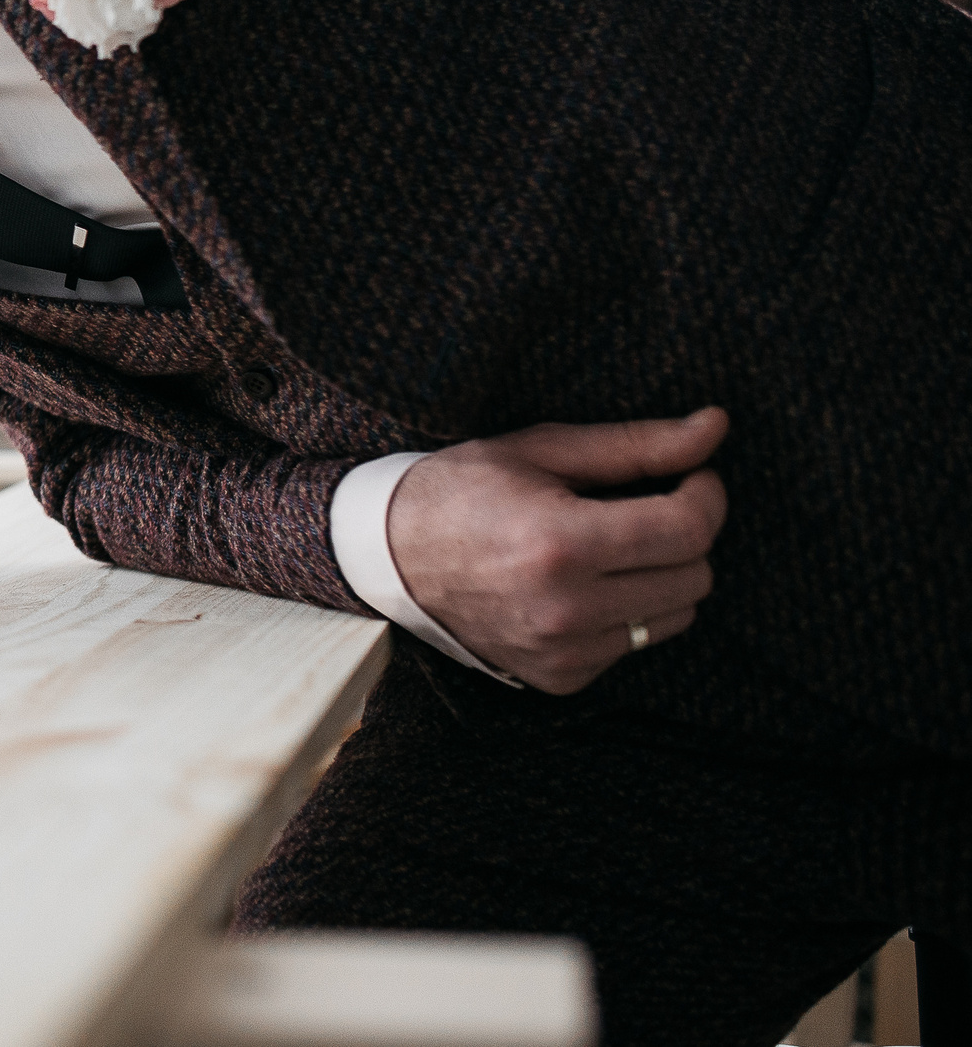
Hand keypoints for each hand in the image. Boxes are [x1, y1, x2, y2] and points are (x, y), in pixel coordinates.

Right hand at [386, 409, 729, 693]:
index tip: (692, 476)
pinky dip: (623, 612)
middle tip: (647, 506)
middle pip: (693, 575)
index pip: (688, 529)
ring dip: (660, 576)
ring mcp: (562, 650)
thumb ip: (636, 443)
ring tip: (612, 547)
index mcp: (561, 541)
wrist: (387, 555)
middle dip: (684, 534)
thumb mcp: (542, 449)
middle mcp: (566, 607)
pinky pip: (632, 645)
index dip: (706, 495)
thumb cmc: (462, 489)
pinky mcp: (560, 677)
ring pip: (674, 616)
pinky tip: (580, 586)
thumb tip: (716, 426)